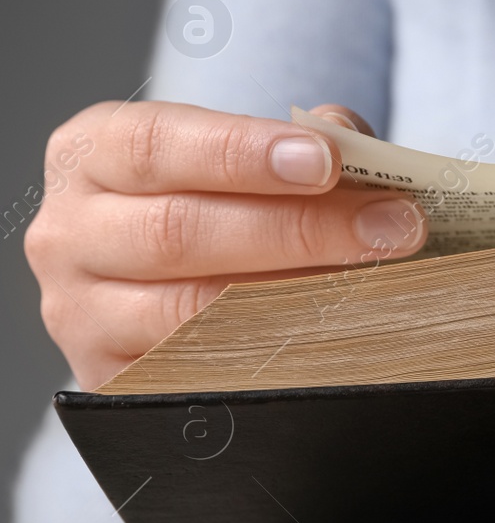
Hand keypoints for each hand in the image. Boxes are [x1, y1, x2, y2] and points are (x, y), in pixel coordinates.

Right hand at [25, 101, 425, 390]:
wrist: (176, 279)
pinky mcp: (113, 380)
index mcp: (92, 154)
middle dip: (301, 228)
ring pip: (190, 310)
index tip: (329, 162)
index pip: (156, 146)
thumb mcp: (250, 153)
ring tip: (381, 279)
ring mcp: (82, 314)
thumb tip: (350, 142)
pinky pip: (199, 372)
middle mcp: (71, 233)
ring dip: (300, 295)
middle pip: (181, 232)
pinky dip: (274, 354)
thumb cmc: (224, 198)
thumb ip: (305, 142)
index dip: (244, 152)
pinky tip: (337, 336)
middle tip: (395, 226)